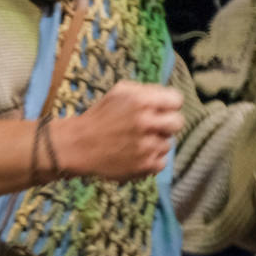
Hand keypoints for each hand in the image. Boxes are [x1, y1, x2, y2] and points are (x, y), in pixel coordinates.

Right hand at [58, 81, 182, 181]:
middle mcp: (146, 122)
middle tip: (152, 127)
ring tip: (135, 141)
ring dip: (155, 142)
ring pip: (168, 143)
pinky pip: (162, 161)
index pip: (176, 100)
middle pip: (178, 122)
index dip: (168, 104)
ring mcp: (147, 145)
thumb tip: (167, 97)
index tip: (161, 109)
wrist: (78, 145)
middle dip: (167, 123)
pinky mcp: (146, 165)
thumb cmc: (99, 117)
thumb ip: (145, 91)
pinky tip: (135, 154)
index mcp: (140, 101)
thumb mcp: (118, 92)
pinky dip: (151, 159)